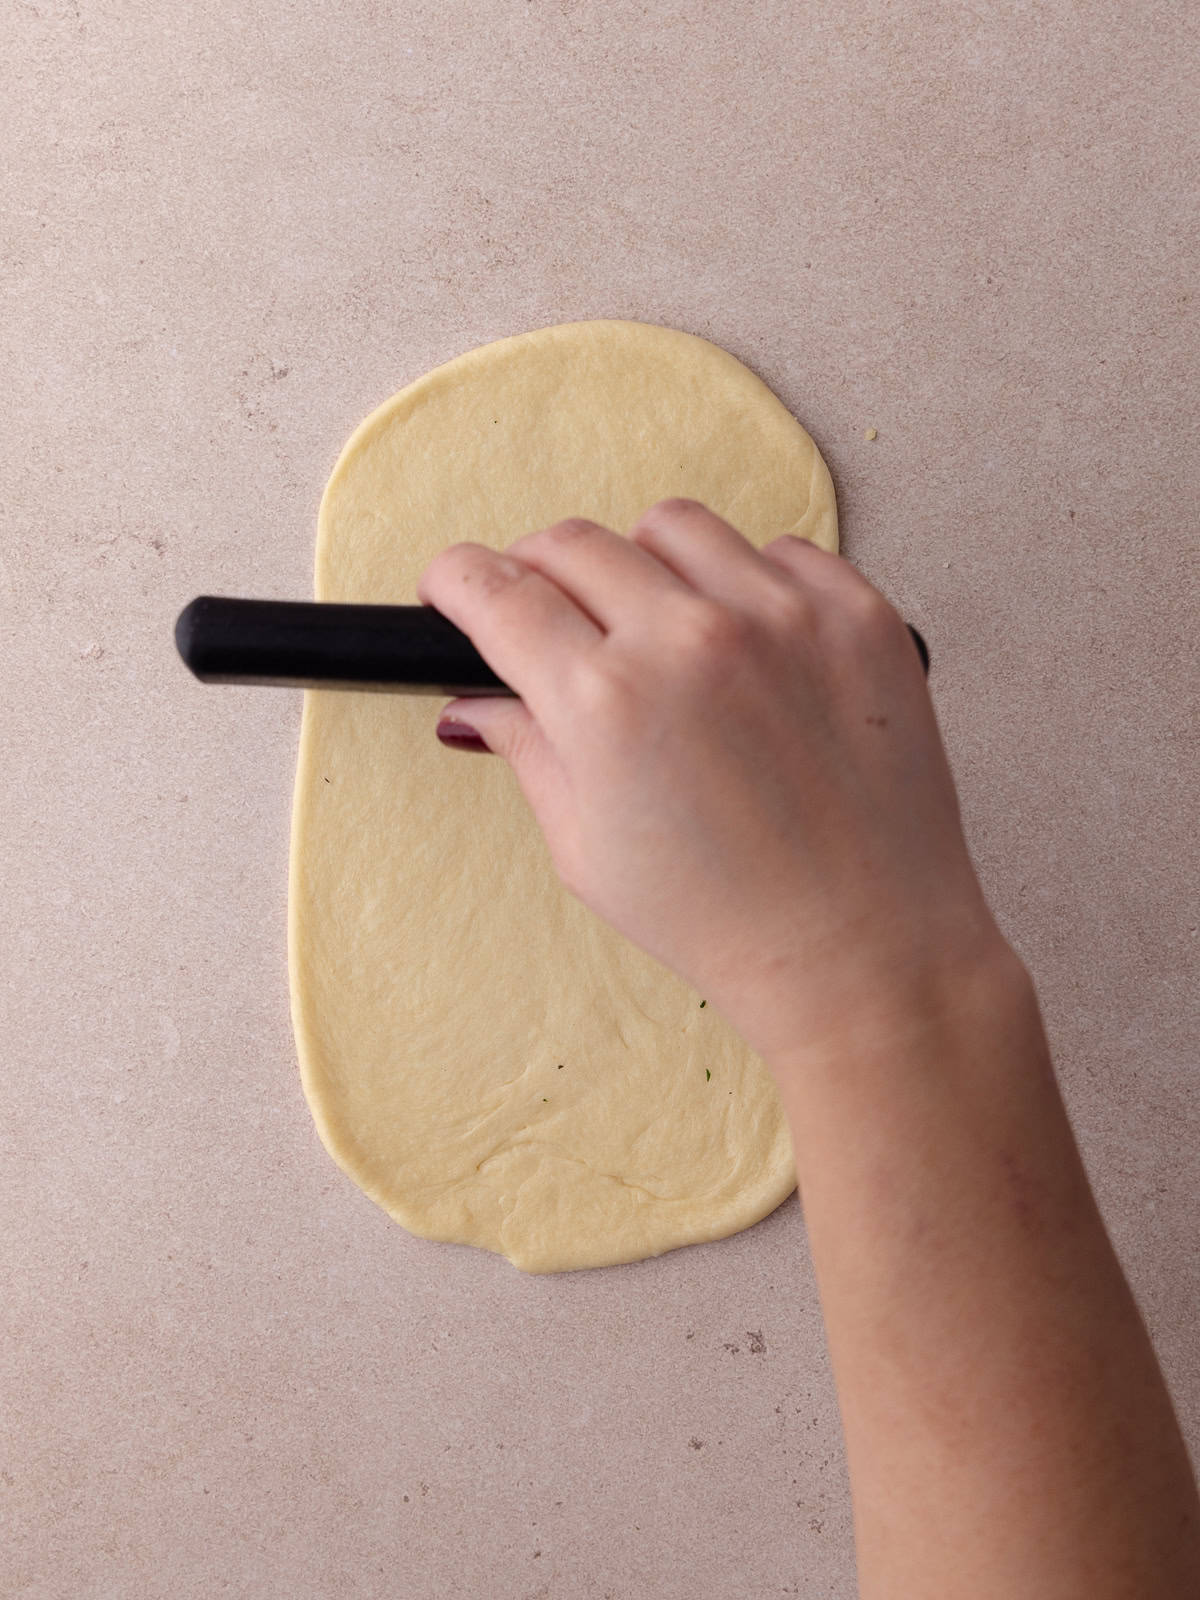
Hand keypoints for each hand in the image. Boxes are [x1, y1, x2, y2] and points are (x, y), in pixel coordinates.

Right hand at [417, 500, 1001, 1063]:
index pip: (498, 592)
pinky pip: (777, 551)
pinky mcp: (857, 614)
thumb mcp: (587, 851)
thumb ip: (527, 751)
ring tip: (661, 633)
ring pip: (673, 527)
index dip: (457, 580)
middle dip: (540, 573)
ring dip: (645, 567)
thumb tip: (476, 702)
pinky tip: (749, 650)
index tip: (453, 585)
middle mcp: (691, 639)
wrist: (864, 951)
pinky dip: (748, 585)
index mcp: (606, 703)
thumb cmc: (724, 920)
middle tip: (553, 619)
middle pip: (574, 544)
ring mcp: (784, 616)